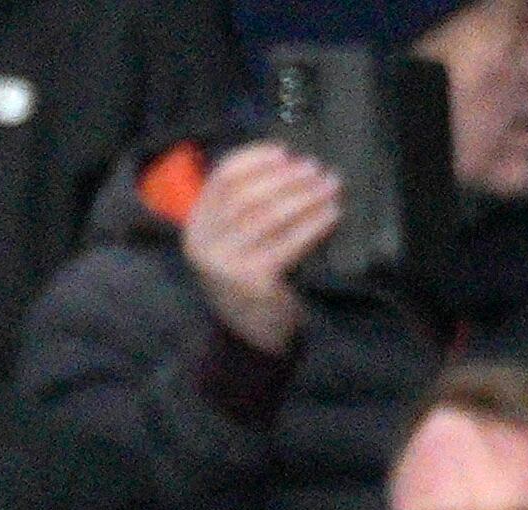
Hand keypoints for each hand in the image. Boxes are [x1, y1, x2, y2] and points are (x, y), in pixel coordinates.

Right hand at [181, 142, 342, 357]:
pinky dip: (313, 224)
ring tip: (330, 186)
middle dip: (286, 177)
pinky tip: (331, 214)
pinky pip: (288, 242)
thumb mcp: (235, 245)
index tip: (284, 152)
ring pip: (270, 215)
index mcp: (196, 227)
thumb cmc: (251, 284)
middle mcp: (204, 243)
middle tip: (317, 168)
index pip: (221, 178)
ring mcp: (226, 263)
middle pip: (248, 193)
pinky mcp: (253, 280)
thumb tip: (289, 165)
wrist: (252, 340)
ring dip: (305, 196)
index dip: (254, 159)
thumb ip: (246, 211)